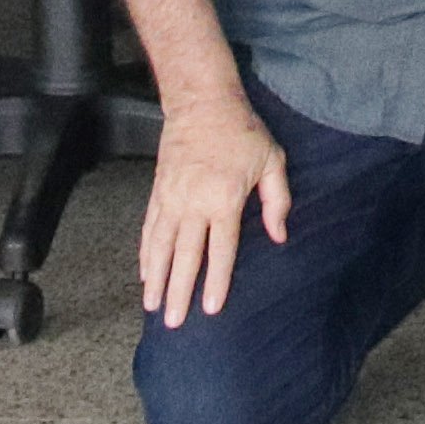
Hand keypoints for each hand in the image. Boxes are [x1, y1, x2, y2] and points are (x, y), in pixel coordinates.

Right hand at [132, 86, 291, 325]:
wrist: (202, 101)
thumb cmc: (242, 130)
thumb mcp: (272, 160)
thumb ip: (278, 200)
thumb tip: (280, 236)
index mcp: (223, 199)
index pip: (220, 250)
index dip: (216, 282)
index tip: (211, 309)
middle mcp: (193, 202)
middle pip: (184, 257)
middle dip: (179, 292)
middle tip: (174, 322)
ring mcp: (172, 197)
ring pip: (160, 246)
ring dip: (155, 278)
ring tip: (152, 306)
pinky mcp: (159, 191)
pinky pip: (149, 228)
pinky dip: (146, 253)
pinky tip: (145, 273)